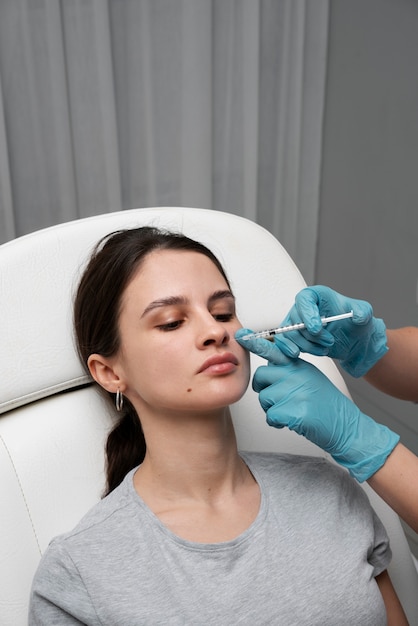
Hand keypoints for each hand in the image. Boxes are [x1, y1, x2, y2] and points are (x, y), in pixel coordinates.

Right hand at [238, 285, 387, 376]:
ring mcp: (294, 322)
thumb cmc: (353, 322)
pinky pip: (283, 342)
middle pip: (296, 319)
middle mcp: (302, 307)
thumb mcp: (364, 314)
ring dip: (308, 345)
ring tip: (326, 350)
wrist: (350, 339)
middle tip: (330, 342)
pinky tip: (300, 354)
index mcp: (316, 295)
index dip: (308, 313)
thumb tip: (357, 317)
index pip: (304, 299)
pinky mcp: (291, 336)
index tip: (317, 329)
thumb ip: (363, 313)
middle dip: (312, 335)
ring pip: (290, 334)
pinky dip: (290, 349)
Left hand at [252, 357, 398, 481]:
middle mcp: (297, 375)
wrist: (346, 426)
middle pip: (261, 377)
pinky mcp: (295, 411)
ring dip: (272, 410)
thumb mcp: (310, 378)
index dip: (256, 344)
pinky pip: (271, 417)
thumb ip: (289, 371)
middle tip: (279, 400)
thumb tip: (268, 367)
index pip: (273, 351)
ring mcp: (296, 392)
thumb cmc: (327, 405)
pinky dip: (278, 423)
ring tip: (291, 411)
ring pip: (264, 399)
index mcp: (300, 365)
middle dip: (264, 391)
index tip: (242, 335)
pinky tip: (292, 422)